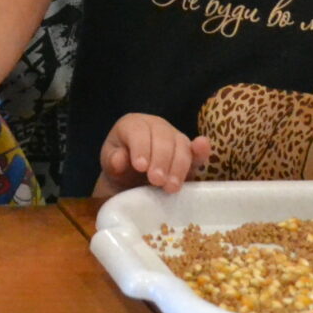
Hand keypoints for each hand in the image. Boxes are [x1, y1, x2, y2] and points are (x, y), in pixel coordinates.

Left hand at [95, 113, 212, 195]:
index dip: (141, 147)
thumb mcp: (110, 163)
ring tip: (170, 187)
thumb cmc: (119, 167)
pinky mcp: (188, 152)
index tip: (140, 167)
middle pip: (162, 138)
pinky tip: (202, 148)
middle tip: (156, 181)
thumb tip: (119, 160)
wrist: (130, 179)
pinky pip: (196, 151)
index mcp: (133, 124)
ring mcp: (174, 137)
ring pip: (180, 145)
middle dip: (160, 160)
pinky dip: (201, 151)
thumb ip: (113, 160)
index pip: (138, 132)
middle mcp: (156, 126)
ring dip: (177, 167)